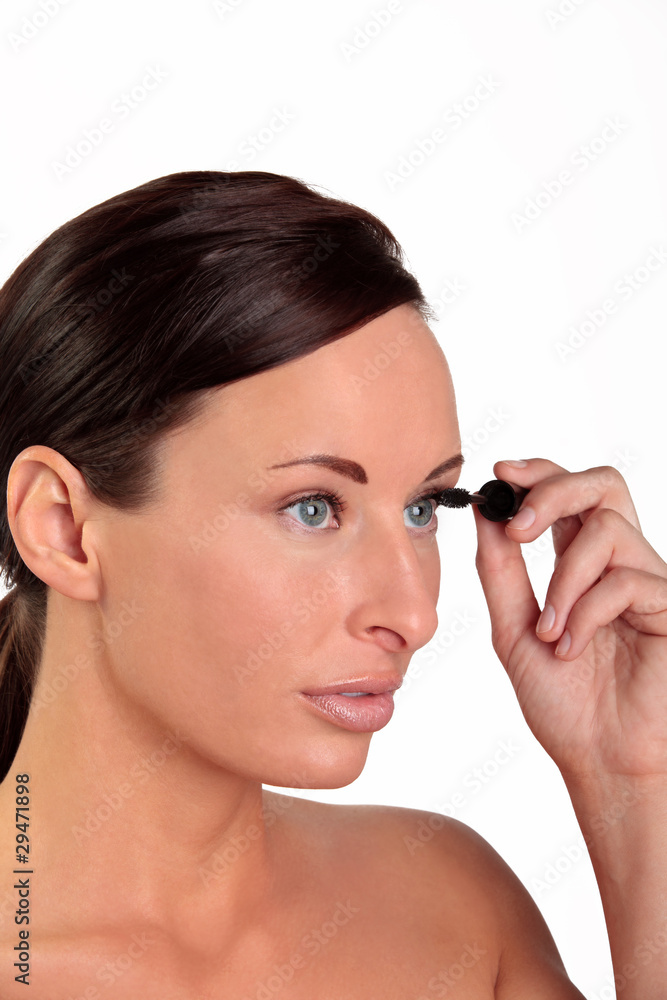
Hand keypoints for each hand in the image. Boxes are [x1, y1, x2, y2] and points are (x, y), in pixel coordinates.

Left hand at [472, 458, 666, 782]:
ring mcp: (648, 581)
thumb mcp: (513, 628)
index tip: (500, 473)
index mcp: (581, 563)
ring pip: (607, 530)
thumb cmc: (563, 701)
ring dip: (564, 580)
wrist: (598, 757)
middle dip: (554, 491)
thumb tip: (485, 513)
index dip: (539, 473)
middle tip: (520, 529)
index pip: (569, 493)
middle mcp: (618, 564)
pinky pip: (625, 581)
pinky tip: (572, 648)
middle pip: (602, 484)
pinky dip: (585, 614)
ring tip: (548, 630)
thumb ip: (500, 571)